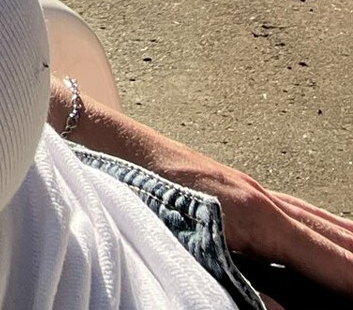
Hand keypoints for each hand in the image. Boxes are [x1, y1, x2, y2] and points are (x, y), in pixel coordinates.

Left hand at [58, 93, 352, 301]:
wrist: (104, 145)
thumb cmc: (141, 194)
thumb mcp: (195, 250)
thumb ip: (244, 287)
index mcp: (256, 215)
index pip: (327, 256)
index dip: (352, 278)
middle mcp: (260, 196)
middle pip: (329, 235)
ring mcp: (247, 187)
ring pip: (314, 220)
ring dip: (345, 241)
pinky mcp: (233, 186)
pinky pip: (293, 210)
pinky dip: (321, 227)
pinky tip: (325, 235)